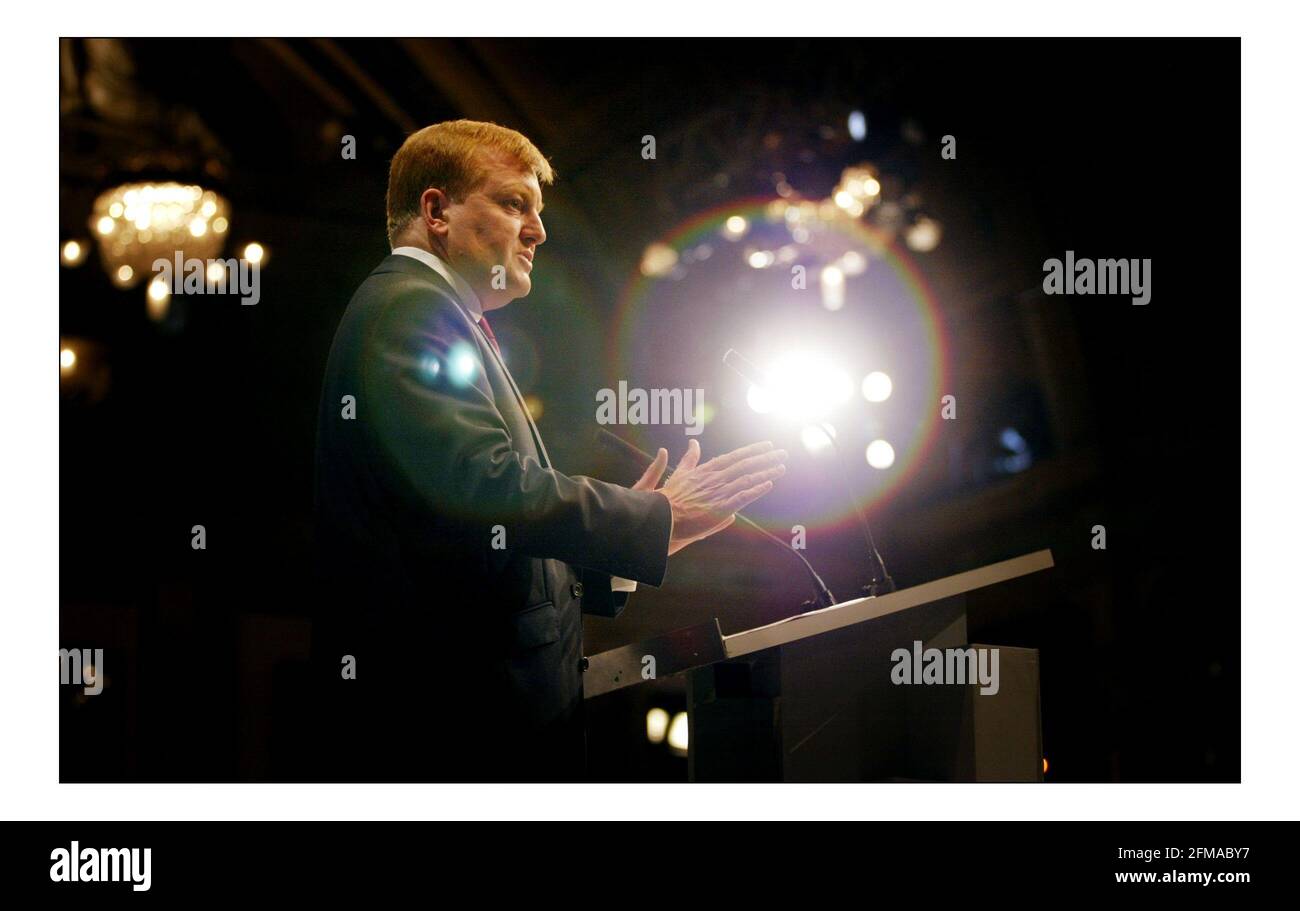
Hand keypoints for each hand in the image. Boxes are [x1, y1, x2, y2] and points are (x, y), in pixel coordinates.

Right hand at [649, 439, 786, 556]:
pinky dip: (756, 490)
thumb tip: (694, 442)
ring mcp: (719, 493)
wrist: (662, 517)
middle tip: (782, 452)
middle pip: (745, 465)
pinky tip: (769, 484)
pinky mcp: (720, 509)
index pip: (734, 457)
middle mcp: (716, 479)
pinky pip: (743, 497)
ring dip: (766, 472)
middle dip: (765, 458)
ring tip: (781, 466)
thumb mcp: (679, 472)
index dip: (752, 451)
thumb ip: (689, 458)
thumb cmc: (669, 498)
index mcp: (707, 470)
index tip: (766, 445)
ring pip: (747, 479)